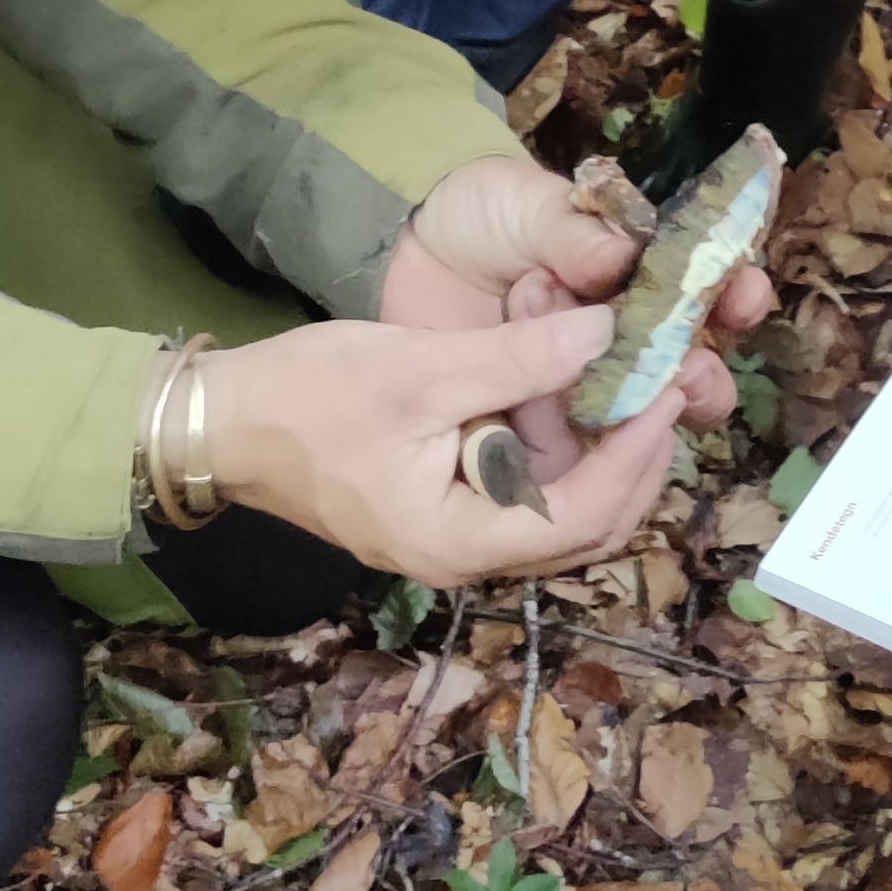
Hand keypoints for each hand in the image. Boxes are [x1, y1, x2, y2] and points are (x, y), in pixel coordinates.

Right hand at [204, 309, 682, 584]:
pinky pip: (530, 492)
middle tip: (666, 385)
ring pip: (563, 511)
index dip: (636, 456)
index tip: (667, 390)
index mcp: (457, 541)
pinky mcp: (448, 508)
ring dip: (606, 453)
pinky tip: (577, 393)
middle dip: (635, 459)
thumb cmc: (309, 397)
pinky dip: (564, 449)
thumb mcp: (420, 367)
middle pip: (587, 527)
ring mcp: (456, 537)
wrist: (224, 423)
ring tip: (635, 384)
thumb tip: (606, 334)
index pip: (583, 518)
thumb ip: (517, 358)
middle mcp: (464, 557)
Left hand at [383, 156, 774, 482]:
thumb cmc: (483, 215)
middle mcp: (629, 340)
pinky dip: (572, 441)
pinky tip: (549, 410)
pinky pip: (574, 459)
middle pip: (690, 376)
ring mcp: (587, 392)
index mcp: (645, 275)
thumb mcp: (526, 205)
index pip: (710, 293)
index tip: (741, 294)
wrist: (408, 250)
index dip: (733, 295)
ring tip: (597, 379)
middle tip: (687, 370)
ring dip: (627, 408)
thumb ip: (572, 231)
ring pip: (637, 426)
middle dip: (698, 376)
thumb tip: (621, 256)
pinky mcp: (542, 435)